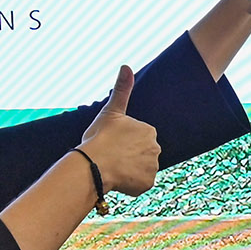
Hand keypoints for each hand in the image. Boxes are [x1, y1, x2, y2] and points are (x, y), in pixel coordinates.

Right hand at [78, 65, 159, 195]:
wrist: (94, 166)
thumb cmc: (100, 137)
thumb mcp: (110, 111)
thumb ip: (121, 89)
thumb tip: (126, 65)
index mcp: (149, 130)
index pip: (137, 138)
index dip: (122, 142)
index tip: (111, 143)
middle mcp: (156, 148)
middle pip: (141, 153)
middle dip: (128, 156)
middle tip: (111, 156)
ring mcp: (153, 167)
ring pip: (140, 169)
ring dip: (129, 170)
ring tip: (113, 167)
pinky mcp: (147, 183)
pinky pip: (139, 184)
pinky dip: (130, 184)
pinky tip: (117, 179)